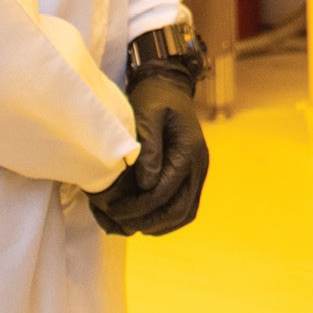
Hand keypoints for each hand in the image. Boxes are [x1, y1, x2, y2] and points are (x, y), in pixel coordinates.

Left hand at [87, 38, 208, 237]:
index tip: (114, 209)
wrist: (168, 88)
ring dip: (158, 224)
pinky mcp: (191, 175)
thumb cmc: (154, 99)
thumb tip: (147, 183)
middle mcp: (199, 165)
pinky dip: (165, 219)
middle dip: (148, 220)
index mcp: (189, 150)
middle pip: (179, 210)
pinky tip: (144, 217)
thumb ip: (149, 148)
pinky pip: (184, 206)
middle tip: (120, 220)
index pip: (165, 192)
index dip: (139, 206)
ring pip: (184, 213)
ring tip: (130, 222)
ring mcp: (198, 172)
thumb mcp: (147, 115)